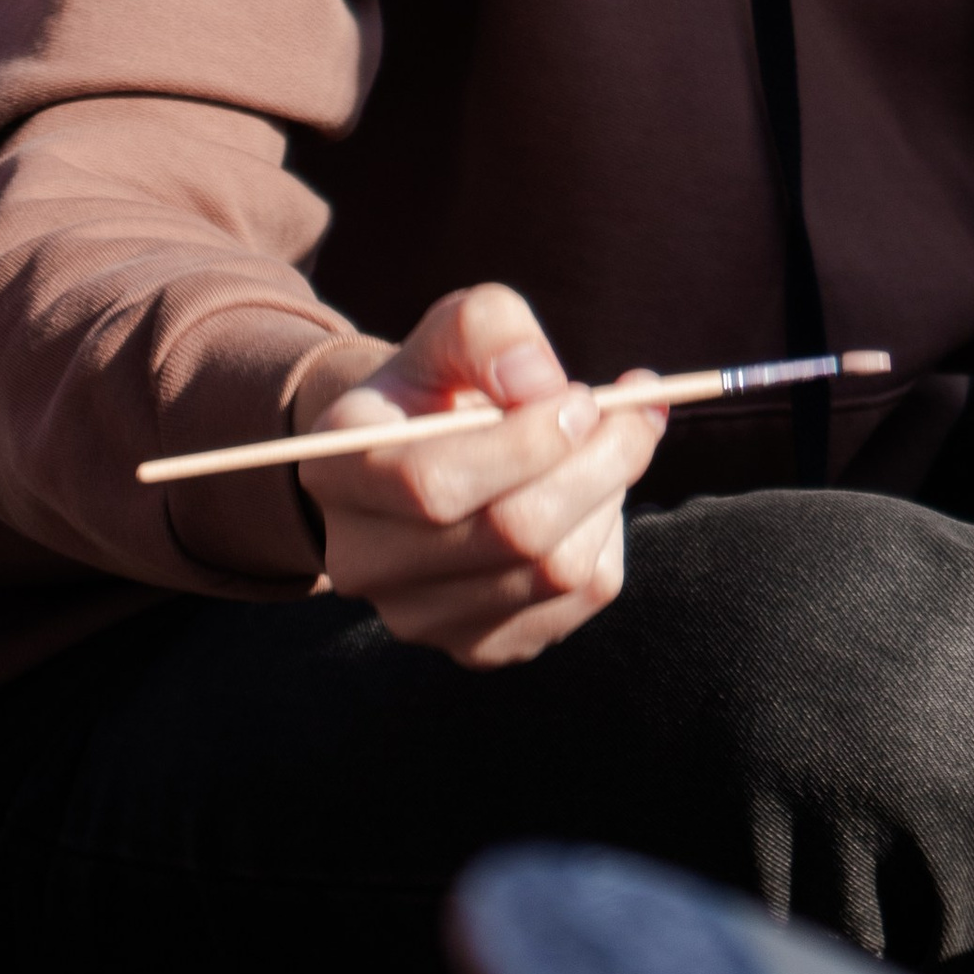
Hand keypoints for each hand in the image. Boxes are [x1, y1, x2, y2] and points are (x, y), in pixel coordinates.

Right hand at [292, 283, 662, 667]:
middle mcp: (363, 560)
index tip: (584, 395)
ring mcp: (419, 617)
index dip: (529, 441)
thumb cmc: (446, 382)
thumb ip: (488, 329)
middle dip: (599, 462)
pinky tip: (589, 494)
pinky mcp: (479, 645)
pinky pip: (579, 599)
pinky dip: (607, 536)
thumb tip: (540, 383)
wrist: (431, 453)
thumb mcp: (456, 328)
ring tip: (607, 444)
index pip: (435, 483)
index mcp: (339, 471)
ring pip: (556, 570)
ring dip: (609, 494)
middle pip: (510, 535)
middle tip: (635, 412)